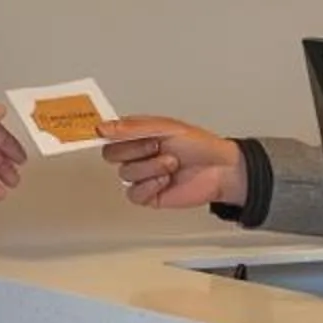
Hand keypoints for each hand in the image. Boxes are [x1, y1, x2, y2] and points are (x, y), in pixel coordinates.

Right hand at [98, 117, 244, 208]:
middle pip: (111, 154)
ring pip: (125, 173)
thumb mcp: (166, 128)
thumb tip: (102, 127)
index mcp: (139, 135)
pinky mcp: (148, 196)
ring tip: (172, 164)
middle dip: (135, 149)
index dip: (106, 134)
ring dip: (150, 167)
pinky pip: (133, 194)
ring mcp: (142, 175)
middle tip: (156, 146)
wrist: (220, 170)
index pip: (109, 134)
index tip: (104, 133)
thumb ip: (132, 128)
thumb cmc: (200, 146)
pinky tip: (165, 181)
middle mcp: (138, 154)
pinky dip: (149, 186)